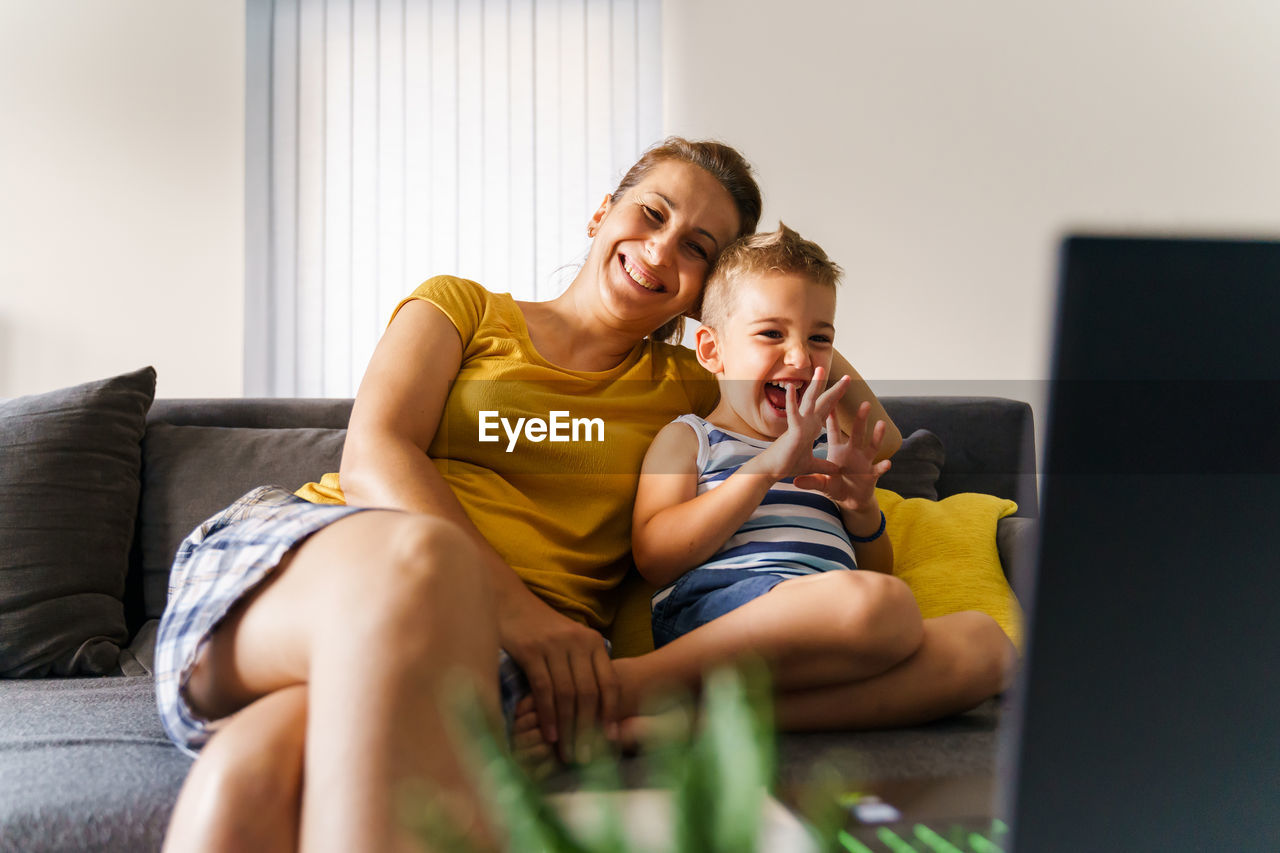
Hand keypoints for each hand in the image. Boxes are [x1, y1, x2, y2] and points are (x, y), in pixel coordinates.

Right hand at [497, 592, 618, 763]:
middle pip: (589, 693)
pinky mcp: (532, 651)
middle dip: (588, 729)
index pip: (609, 682)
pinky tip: (549, 734)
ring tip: (567, 752)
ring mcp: (555, 646)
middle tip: (586, 756)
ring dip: (568, 728)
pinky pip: (544, 689)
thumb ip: (584, 667)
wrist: (510, 603)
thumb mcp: (570, 642)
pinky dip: (548, 715)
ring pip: (567, 695)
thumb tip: (596, 709)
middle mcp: (579, 642)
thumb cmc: (542, 629)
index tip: (610, 740)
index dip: (611, 713)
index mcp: (593, 642)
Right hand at [753, 366, 850, 481]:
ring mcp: (799, 424)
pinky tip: (791, 388)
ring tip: (821, 369)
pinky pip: (792, 413)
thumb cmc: (788, 465)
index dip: (836, 398)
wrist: (772, 471)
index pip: (826, 410)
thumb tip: (836, 469)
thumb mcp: (812, 465)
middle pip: (823, 402)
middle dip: (835, 389)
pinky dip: (791, 401)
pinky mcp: (792, 431)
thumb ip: (824, 466)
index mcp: (811, 428)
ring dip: (815, 385)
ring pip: (809, 401)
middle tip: (848, 377)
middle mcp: (806, 422)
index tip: (846, 387)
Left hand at [793, 400, 891, 529]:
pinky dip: (883, 466)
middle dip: (861, 419)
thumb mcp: (822, 484)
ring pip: (871, 446)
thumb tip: (795, 481)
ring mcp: (864, 461)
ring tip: (881, 424)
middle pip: (857, 433)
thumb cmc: (836, 486)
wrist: (851, 500)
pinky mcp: (872, 474)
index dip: (832, 419)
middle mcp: (853, 452)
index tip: (831, 403)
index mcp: (838, 451)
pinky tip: (888, 462)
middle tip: (865, 403)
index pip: (834, 432)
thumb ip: (812, 481)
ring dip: (877, 435)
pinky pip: (878, 469)